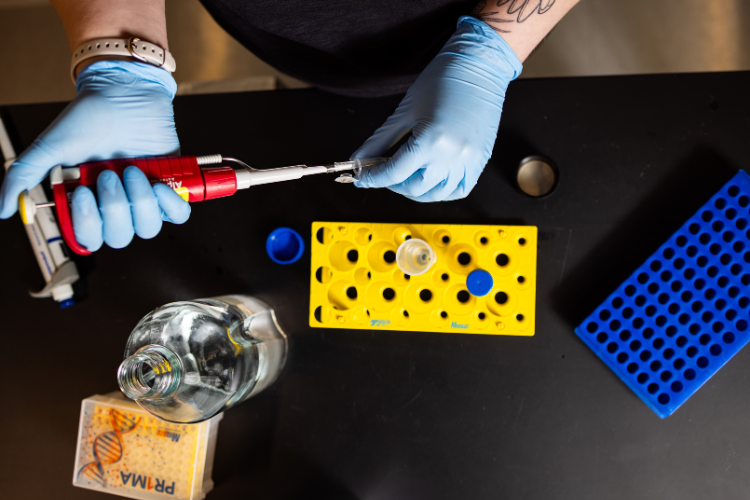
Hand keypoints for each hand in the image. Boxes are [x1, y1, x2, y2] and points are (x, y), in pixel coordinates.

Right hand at [0, 60, 189, 250]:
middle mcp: (116, 203)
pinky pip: (177, 214)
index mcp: (88, 201)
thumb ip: (24, 176)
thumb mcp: (51, 146)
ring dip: (140, 201)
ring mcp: (143, 196)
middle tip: (109, 175)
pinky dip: (169, 203)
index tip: (83, 193)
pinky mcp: (169, 186)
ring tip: (132, 170)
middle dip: (115, 207)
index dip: (87, 223)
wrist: (124, 92)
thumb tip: (3, 208)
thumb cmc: (90, 117)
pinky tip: (158, 184)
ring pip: (148, 227)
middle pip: (119, 236)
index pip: (90, 237)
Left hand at [352, 17, 522, 201]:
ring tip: (406, 177)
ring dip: (417, 191)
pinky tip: (431, 179)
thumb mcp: (404, 111)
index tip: (361, 178)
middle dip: (393, 184)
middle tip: (384, 172)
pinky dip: (443, 191)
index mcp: (431, 141)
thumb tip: (358, 158)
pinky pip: (460, 189)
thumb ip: (379, 140)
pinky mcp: (480, 160)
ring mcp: (469, 161)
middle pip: (414, 188)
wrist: (478, 65)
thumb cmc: (442, 80)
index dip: (373, 178)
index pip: (394, 173)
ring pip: (437, 194)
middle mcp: (451, 156)